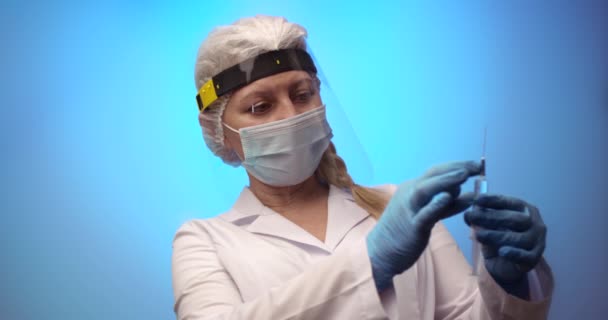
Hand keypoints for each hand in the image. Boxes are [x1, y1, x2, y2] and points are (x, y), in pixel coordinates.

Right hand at [367, 161, 480, 290]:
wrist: (380, 253)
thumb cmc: (402, 233)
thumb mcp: (424, 214)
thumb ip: (442, 204)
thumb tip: (460, 191)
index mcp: (411, 189)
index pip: (435, 172)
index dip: (455, 166)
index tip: (475, 165)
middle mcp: (409, 195)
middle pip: (432, 175)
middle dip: (455, 168)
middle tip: (477, 165)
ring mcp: (409, 210)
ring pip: (426, 190)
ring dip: (445, 180)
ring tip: (465, 174)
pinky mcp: (411, 227)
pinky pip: (424, 214)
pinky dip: (435, 204)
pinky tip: (448, 197)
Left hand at [465, 195, 546, 285]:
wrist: (507, 264)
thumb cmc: (499, 237)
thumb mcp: (488, 224)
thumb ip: (481, 216)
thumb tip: (468, 212)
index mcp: (525, 210)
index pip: (511, 202)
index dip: (494, 200)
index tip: (476, 200)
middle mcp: (535, 223)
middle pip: (516, 219)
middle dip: (491, 217)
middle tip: (471, 217)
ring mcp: (537, 241)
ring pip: (520, 238)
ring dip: (497, 236)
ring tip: (478, 236)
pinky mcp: (534, 259)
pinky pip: (527, 256)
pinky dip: (514, 254)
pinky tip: (501, 252)